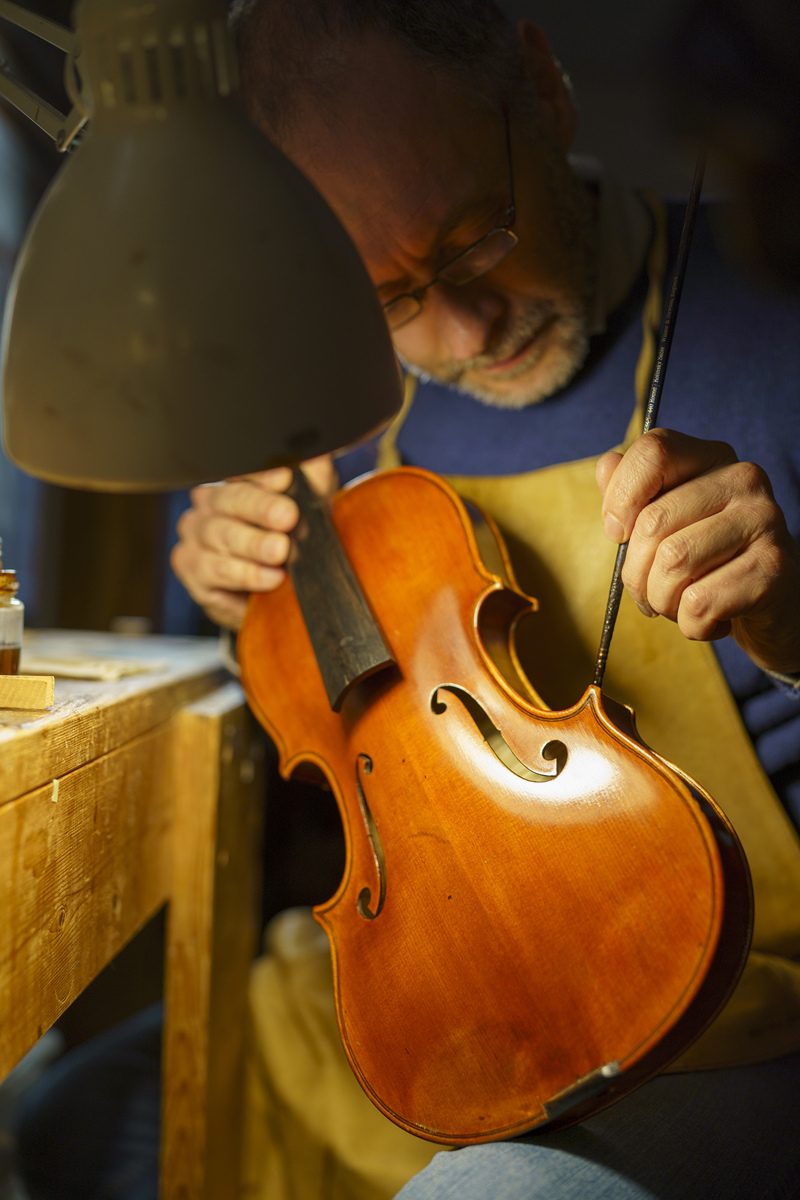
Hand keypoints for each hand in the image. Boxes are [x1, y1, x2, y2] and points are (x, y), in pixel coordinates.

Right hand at [170, 455, 336, 629]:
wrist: (270, 596)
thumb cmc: (288, 543)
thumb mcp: (311, 509)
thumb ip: (315, 479)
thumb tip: (318, 454)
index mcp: (237, 481)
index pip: (244, 469)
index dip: (263, 474)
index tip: (286, 478)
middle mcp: (209, 503)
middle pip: (230, 499)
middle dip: (261, 508)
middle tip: (287, 517)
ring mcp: (195, 534)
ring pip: (220, 534)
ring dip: (252, 544)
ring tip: (280, 552)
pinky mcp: (190, 568)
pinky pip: (212, 569)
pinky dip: (242, 574)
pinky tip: (268, 578)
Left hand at [596, 429, 799, 674]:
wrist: (771, 604)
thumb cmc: (708, 560)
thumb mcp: (667, 521)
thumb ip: (631, 489)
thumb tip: (607, 467)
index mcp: (712, 458)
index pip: (653, 452)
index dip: (620, 497)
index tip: (618, 533)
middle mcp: (743, 480)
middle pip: (652, 522)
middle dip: (636, 573)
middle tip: (650, 591)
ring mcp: (764, 521)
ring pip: (673, 564)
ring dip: (662, 602)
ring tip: (682, 605)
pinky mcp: (774, 568)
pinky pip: (699, 603)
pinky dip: (691, 625)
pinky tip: (712, 619)